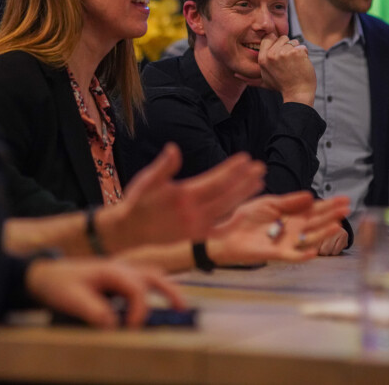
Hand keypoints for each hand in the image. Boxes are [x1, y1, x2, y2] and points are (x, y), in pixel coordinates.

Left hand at [25, 257, 184, 327]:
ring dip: (165, 287)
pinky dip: (152, 287)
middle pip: (152, 275)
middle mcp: (118, 268)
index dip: (139, 310)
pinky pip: (139, 280)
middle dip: (170, 290)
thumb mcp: (72, 299)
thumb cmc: (57, 284)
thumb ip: (93, 311)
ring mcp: (117, 271)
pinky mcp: (113, 279)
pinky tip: (155, 301)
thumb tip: (113, 325)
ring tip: (178, 305)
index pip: (136, 289)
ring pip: (149, 275)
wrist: (42, 275)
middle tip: (182, 308)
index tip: (132, 329)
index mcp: (111, 270)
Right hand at [99, 144, 265, 251]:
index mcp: (184, 195)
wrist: (127, 234)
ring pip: (227, 209)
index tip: (247, 158)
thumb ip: (163, 166)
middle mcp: (194, 213)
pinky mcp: (196, 239)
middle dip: (245, 180)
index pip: (216, 180)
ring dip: (244, 195)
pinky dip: (234, 222)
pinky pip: (221, 231)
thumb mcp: (146, 181)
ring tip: (258, 183)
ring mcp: (197, 228)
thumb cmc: (136, 204)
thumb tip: (174, 148)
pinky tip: (243, 213)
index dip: (233, 169)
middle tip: (260, 167)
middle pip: (227, 194)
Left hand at [206, 192, 349, 265]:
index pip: (314, 209)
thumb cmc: (246, 218)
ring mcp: (287, 242)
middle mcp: (293, 230)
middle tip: (346, 209)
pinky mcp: (277, 254)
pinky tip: (313, 252)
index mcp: (292, 216)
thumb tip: (310, 196)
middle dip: (331, 216)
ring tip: (336, 226)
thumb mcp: (269, 203)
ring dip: (323, 233)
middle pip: (316, 222)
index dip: (329, 204)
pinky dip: (303, 255)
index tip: (344, 199)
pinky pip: (293, 256)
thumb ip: (289, 201)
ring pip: (309, 238)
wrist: (226, 232)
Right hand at [239, 33, 315, 105]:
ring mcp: (284, 53)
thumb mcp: (263, 81)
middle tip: (288, 63)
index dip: (276, 43)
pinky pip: (302, 47)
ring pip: (293, 41)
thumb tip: (235, 75)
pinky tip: (301, 64)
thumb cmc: (282, 86)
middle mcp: (271, 54)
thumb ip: (250, 77)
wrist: (297, 94)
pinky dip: (304, 54)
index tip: (280, 54)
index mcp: (262, 58)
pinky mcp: (296, 53)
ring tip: (294, 64)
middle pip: (282, 38)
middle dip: (288, 47)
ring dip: (297, 51)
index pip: (268, 37)